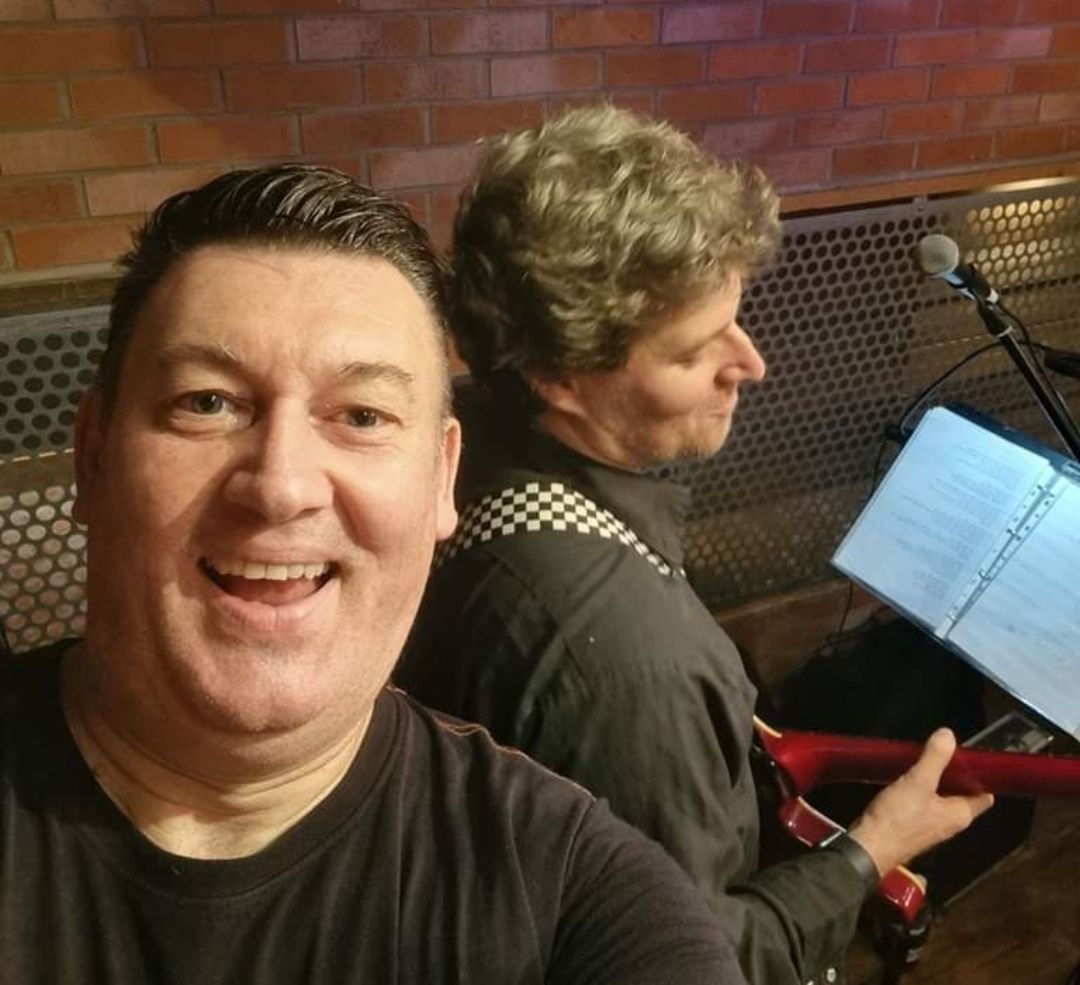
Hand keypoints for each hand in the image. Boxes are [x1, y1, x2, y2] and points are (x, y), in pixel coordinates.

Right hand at [848, 727, 994, 876]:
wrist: (869, 846)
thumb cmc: (899, 817)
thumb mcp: (918, 782)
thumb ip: (935, 758)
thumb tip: (949, 735)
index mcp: (961, 814)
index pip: (984, 793)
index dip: (980, 774)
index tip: (968, 754)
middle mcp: (951, 822)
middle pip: (961, 793)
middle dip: (953, 773)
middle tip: (940, 750)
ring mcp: (931, 826)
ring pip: (940, 798)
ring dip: (934, 780)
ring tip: (921, 759)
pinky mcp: (913, 826)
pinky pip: (923, 803)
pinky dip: (919, 789)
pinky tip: (905, 777)